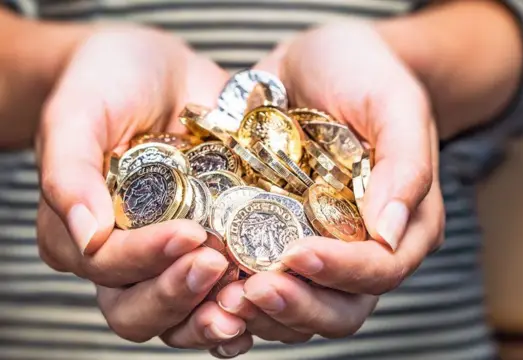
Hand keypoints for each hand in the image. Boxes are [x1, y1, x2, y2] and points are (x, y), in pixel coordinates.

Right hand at [35, 26, 246, 348]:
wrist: (161, 69)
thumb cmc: (110, 83)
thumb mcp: (79, 112)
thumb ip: (69, 171)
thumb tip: (84, 234)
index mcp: (85, 231)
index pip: (107, 266)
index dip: (145, 259)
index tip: (189, 234)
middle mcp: (127, 256)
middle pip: (140, 309)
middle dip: (179, 294)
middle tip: (219, 265)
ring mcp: (172, 257)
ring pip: (181, 316)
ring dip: (214, 314)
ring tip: (248, 296)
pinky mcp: (215, 246)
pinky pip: (221, 294)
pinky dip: (243, 304)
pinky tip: (268, 299)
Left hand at [212, 22, 444, 347]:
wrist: (318, 59)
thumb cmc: (363, 71)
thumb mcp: (393, 102)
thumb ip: (405, 165)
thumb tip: (391, 234)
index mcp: (406, 221)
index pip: (382, 269)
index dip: (343, 272)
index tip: (298, 255)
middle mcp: (365, 245)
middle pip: (342, 307)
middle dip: (299, 305)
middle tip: (252, 290)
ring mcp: (322, 246)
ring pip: (302, 308)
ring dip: (265, 313)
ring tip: (223, 298)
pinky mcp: (281, 239)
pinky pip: (267, 283)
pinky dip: (240, 295)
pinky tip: (211, 289)